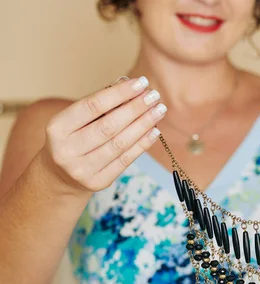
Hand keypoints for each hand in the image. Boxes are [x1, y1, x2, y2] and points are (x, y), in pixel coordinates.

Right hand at [40, 76, 166, 192]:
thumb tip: (131, 86)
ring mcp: (82, 169)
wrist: (60, 176)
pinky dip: (143, 144)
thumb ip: (100, 104)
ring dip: (144, 124)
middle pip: (109, 126)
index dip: (120, 93)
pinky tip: (154, 130)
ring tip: (159, 110)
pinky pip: (126, 160)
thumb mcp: (77, 120)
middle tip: (155, 96)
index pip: (93, 106)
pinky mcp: (98, 182)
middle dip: (136, 108)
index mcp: (57, 128)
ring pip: (120, 143)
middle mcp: (66, 150)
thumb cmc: (73, 139)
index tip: (140, 83)